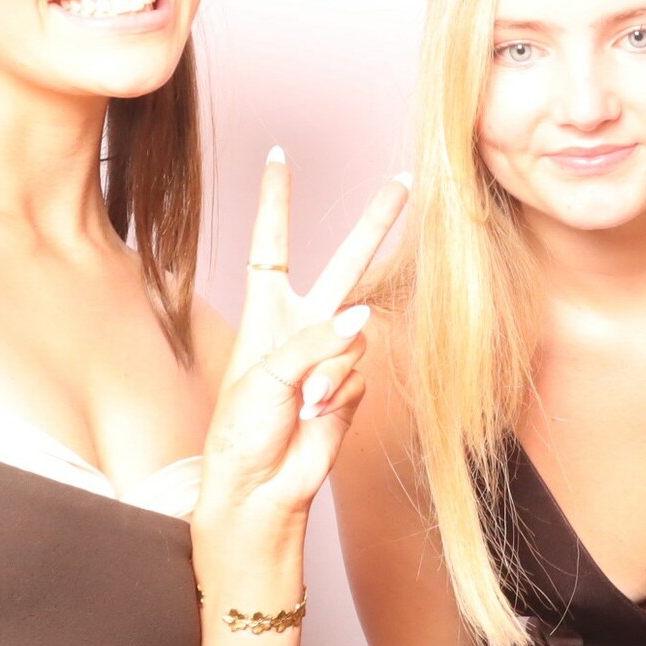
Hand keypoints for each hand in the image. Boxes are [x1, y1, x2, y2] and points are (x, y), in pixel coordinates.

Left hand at [197, 151, 409, 531]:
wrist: (260, 489)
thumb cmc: (242, 432)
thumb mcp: (263, 376)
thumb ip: (317, 340)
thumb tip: (365, 317)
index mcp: (266, 314)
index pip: (272, 245)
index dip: (276, 200)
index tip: (279, 156)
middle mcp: (302, 327)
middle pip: (344, 262)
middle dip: (374, 223)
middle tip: (403, 181)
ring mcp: (331, 356)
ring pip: (357, 335)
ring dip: (328, 369)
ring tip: (300, 403)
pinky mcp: (352, 387)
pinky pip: (360, 374)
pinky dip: (339, 394)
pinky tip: (315, 415)